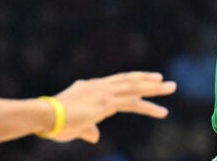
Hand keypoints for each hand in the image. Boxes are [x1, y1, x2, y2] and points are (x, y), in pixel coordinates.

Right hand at [47, 72, 176, 142]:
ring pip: (135, 87)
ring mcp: (103, 92)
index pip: (116, 83)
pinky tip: (162, 111)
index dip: (132, 81)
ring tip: (172, 88)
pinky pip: (133, 103)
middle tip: (167, 82)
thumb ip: (87, 130)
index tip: (146, 81)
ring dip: (155, 88)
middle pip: (129, 81)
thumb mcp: (74, 127)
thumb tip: (96, 136)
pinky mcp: (107, 103)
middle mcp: (98, 86)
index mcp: (89, 87)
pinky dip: (149, 107)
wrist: (45, 115)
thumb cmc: (53, 123)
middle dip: (149, 81)